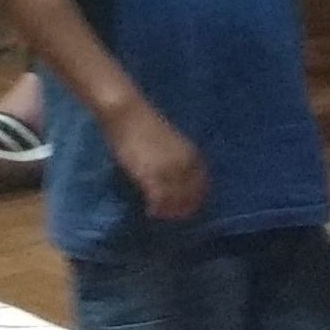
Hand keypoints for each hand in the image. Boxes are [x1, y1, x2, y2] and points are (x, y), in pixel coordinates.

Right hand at [110, 103, 208, 221]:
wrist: (127, 113)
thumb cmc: (144, 123)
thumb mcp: (170, 142)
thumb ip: (177, 159)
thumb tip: (178, 177)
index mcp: (192, 154)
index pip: (202, 183)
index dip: (196, 197)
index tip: (188, 205)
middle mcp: (184, 164)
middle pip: (190, 195)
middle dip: (184, 208)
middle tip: (173, 216)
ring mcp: (168, 171)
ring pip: (176, 200)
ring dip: (170, 211)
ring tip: (161, 215)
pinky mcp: (151, 175)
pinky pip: (158, 199)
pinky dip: (156, 208)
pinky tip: (151, 211)